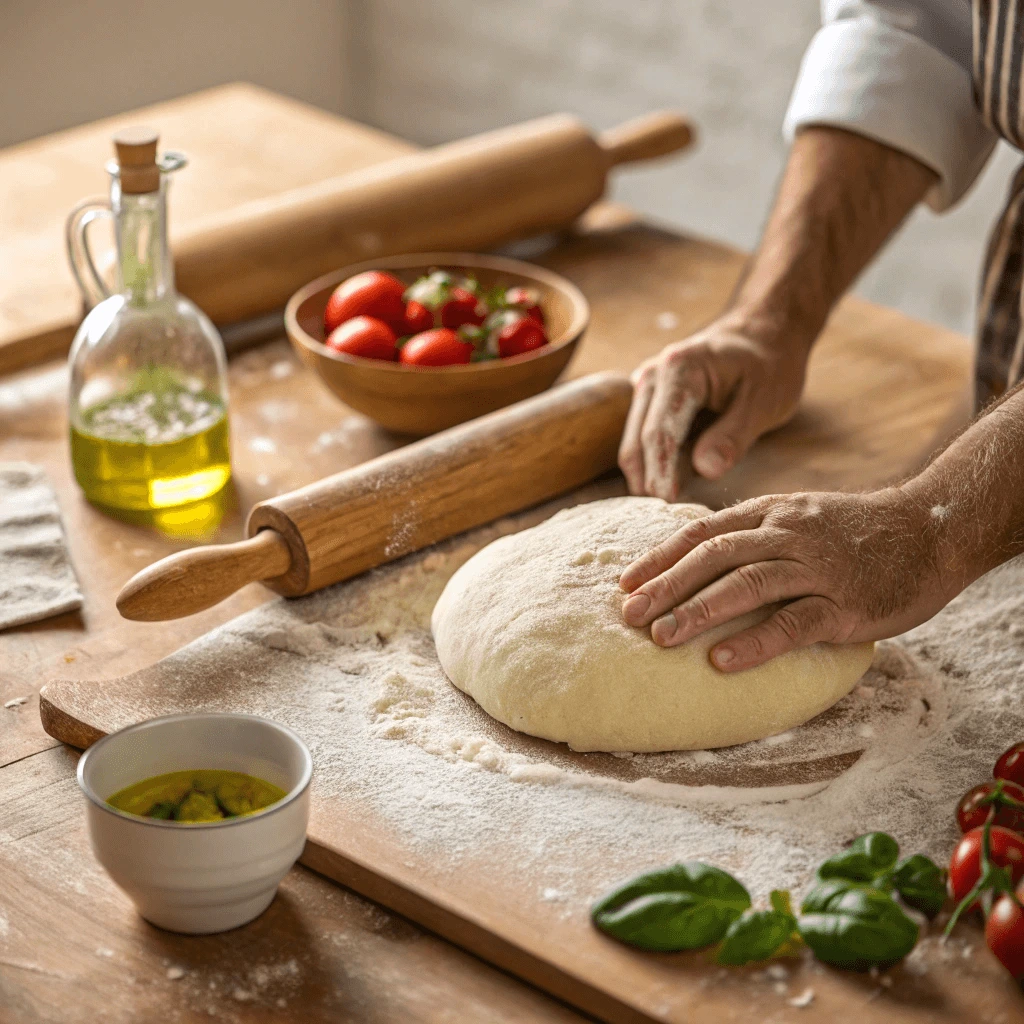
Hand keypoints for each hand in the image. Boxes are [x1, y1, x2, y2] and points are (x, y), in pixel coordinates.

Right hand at [618, 316, 809, 499]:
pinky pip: (643, 437)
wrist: (764, 332)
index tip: (668, 502)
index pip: (659, 431)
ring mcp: (648, 386)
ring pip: (634, 441)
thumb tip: (704, 470)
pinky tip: (670, 486)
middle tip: (663, 517)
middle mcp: (653, 375)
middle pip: (637, 439)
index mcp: (679, 370)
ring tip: (667, 508)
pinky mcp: (652, 400)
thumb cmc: (769, 363)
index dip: (661, 471)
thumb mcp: (764, 401)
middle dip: (647, 479)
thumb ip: (734, 436)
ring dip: (647, 474)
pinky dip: (653, 463)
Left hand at [618, 488, 954, 670]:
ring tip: (660, 638)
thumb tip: (698, 556)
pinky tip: (721, 660)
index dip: (659, 557)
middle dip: (665, 586)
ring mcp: (815, 568)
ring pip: (746, 584)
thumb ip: (753, 532)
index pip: (701, 532)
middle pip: (713, 556)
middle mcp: (786, 534)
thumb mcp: (798, 515)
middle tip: (627, 615)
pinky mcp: (844, 604)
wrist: (931, 529)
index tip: (624, 583)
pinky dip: (755, 641)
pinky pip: (793, 622)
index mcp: (769, 514)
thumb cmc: (856, 531)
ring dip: (698, 611)